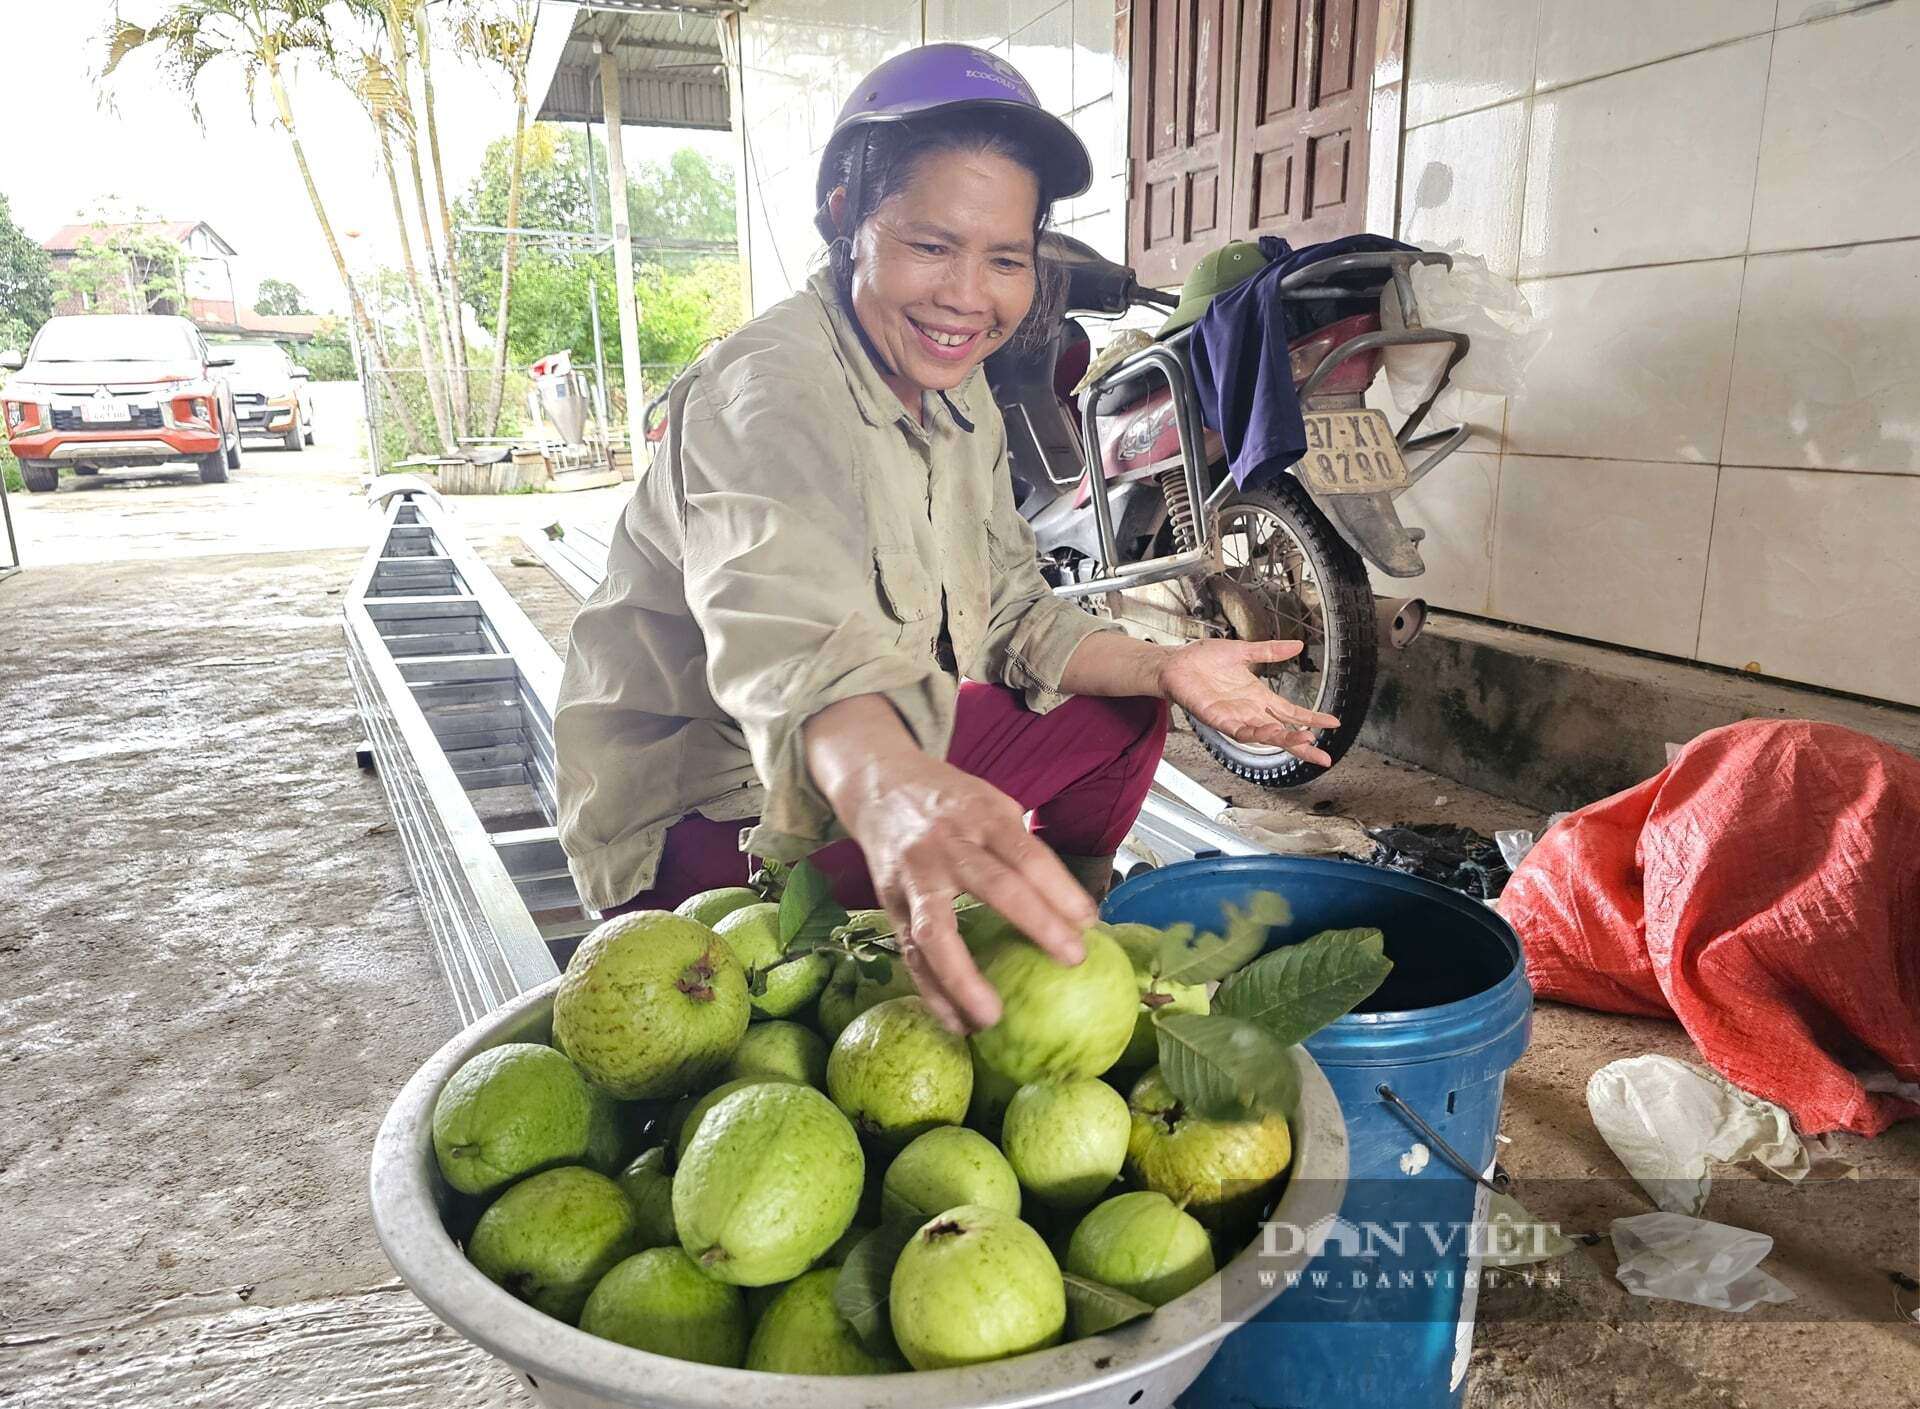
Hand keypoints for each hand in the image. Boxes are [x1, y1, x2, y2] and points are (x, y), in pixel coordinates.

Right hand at [835, 751, 1095, 1033]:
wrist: (878, 783)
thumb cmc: (949, 801)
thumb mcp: (991, 803)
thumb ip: (1023, 848)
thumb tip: (1074, 909)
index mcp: (981, 815)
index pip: (1027, 854)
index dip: (1061, 889)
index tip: (1090, 923)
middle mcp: (946, 844)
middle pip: (995, 886)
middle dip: (1037, 924)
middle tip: (1071, 960)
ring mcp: (914, 875)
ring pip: (936, 931)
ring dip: (963, 979)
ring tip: (992, 1018)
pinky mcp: (888, 902)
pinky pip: (910, 952)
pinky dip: (931, 991)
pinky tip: (956, 1021)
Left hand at [1159, 638, 1340, 766]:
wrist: (1175, 662)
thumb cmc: (1203, 659)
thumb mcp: (1244, 651)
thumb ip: (1271, 651)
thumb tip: (1298, 645)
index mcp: (1258, 696)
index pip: (1291, 711)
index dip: (1312, 718)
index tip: (1333, 723)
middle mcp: (1249, 710)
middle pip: (1282, 731)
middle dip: (1303, 744)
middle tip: (1325, 757)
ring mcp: (1234, 716)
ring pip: (1264, 734)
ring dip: (1284, 739)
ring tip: (1304, 740)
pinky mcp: (1217, 718)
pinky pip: (1240, 730)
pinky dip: (1256, 732)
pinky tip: (1272, 730)